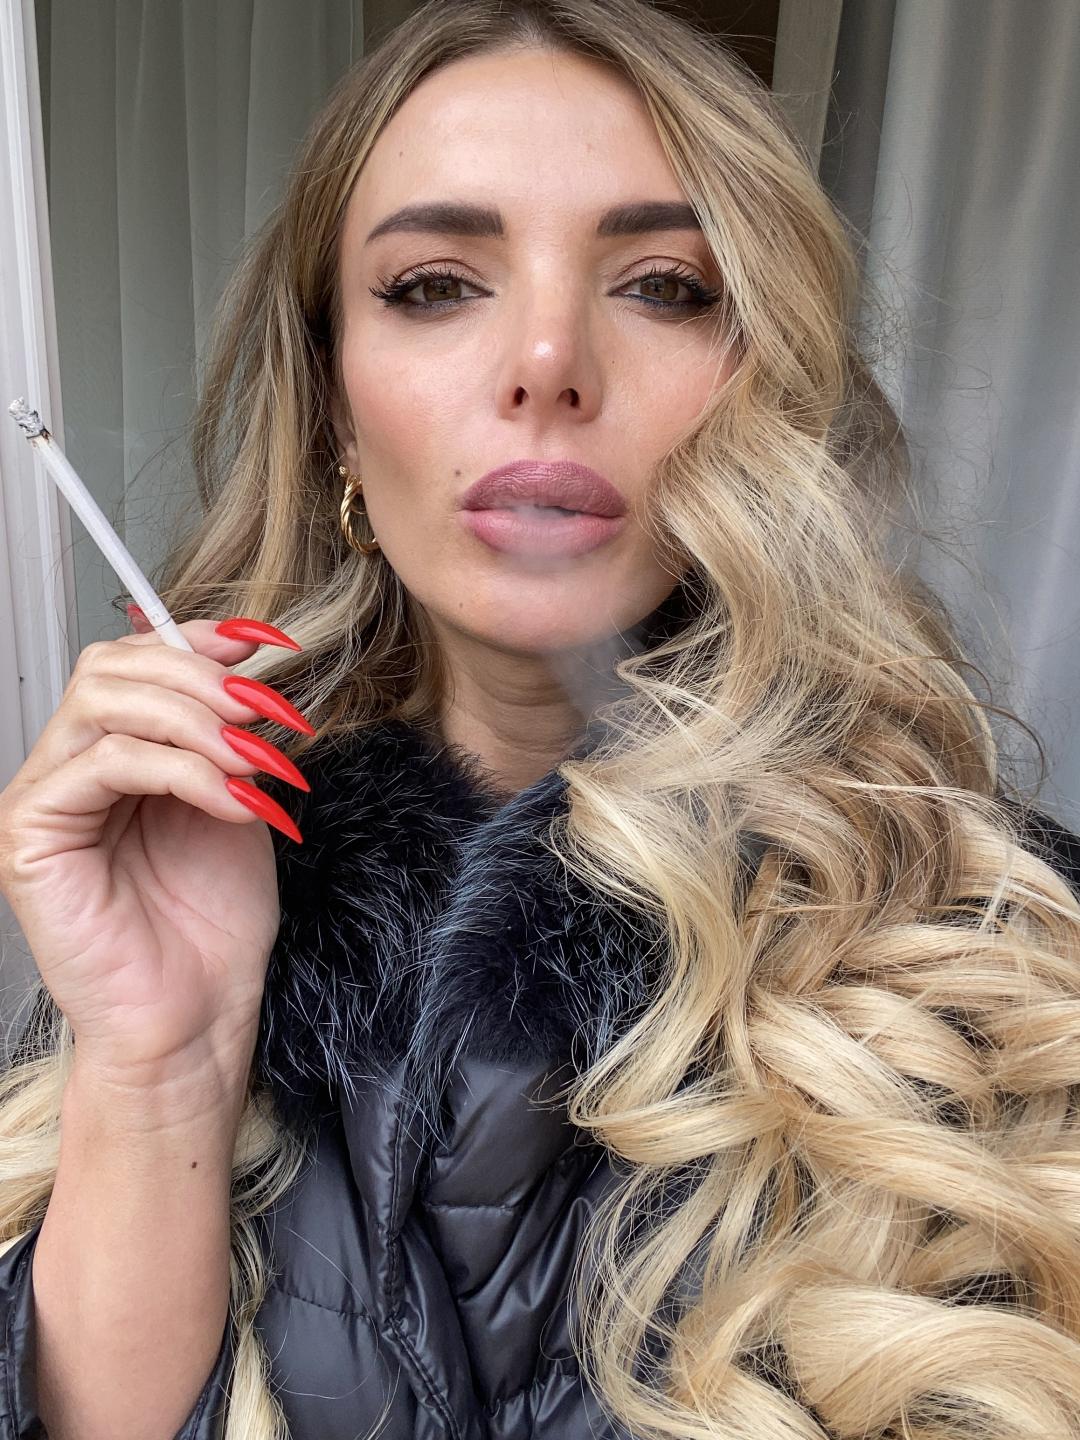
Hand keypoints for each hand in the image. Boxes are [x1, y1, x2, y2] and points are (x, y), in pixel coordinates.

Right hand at [0, 617, 311, 1090]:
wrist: (196, 1017)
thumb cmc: (210, 928)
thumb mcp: (236, 804)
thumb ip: (229, 739)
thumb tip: (249, 671)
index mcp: (111, 756)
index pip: (132, 662)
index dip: (197, 639)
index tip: (265, 643)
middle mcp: (66, 769)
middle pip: (111, 667)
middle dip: (201, 677)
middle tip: (264, 712)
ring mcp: (41, 800)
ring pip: (104, 702)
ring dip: (196, 721)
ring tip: (253, 761)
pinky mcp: (31, 837)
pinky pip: (104, 763)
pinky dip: (181, 770)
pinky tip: (230, 801)